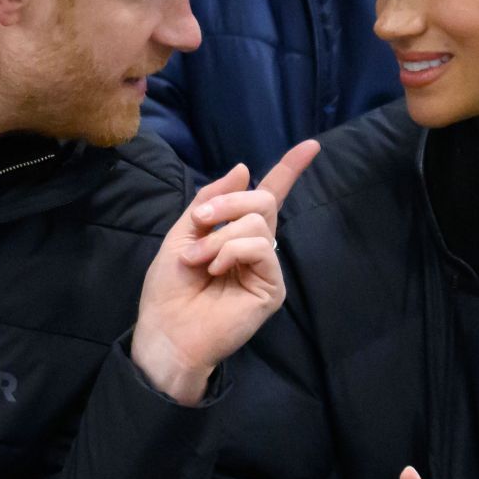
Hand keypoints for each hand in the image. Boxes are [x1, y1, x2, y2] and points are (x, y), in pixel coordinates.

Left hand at [131, 140, 319, 404]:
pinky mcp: (272, 288)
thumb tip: (244, 169)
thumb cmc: (169, 289)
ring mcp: (266, 268)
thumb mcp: (183, 233)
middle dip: (227, 203)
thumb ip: (211, 201)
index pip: (268, 196)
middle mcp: (256, 247)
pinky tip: (215, 271)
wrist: (166, 331)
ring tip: (198, 261)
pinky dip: (231, 251)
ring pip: (258, 222)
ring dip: (220, 236)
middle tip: (199, 224)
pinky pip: (261, 247)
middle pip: (263, 200)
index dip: (289, 169)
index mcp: (236, 233)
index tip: (312, 146)